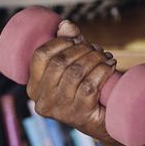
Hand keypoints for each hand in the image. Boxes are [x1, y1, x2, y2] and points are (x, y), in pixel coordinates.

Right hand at [25, 20, 116, 140]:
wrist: (105, 120)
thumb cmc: (86, 88)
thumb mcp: (74, 64)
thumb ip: (68, 43)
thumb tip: (65, 24)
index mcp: (34, 87)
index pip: (40, 56)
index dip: (59, 42)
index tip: (76, 39)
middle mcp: (43, 101)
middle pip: (60, 63)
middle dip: (82, 49)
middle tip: (97, 50)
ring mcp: (61, 110)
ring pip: (76, 72)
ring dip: (95, 58)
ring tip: (106, 57)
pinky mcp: (80, 115)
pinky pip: (90, 86)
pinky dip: (103, 71)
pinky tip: (110, 66)